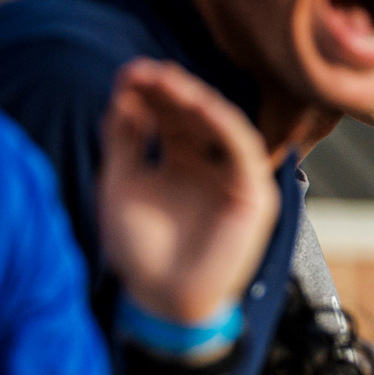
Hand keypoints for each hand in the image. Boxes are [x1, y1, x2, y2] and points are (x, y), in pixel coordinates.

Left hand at [97, 58, 276, 324]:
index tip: (125, 75)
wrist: (162, 303)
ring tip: (167, 81)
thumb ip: (123, 138)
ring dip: (196, 99)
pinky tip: (198, 105)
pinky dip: (222, 122)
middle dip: (170, 90)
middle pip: (192, 115)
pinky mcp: (253, 195)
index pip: (168, 116)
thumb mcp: (120, 184)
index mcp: (178, 163)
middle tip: (145, 71)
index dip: (149, 93)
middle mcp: (207, 165)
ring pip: (220, 124)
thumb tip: (124, 89)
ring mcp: (231, 178)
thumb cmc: (139, 252)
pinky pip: (243, 149)